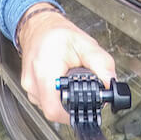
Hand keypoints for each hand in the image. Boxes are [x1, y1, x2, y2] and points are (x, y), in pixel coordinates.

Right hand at [18, 5, 116, 122]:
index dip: (73, 112)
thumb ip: (102, 63)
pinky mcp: (30, 89)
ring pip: (49, 109)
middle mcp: (33, 81)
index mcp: (45, 69)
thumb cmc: (57, 34)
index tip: (85, 105)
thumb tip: (110, 82)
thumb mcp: (85, 44)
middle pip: (54, 111)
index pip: (54, 108)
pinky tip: (62, 85)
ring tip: (71, 84)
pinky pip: (45, 102)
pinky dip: (57, 97)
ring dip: (64, 102)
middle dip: (72, 107)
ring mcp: (29, 87)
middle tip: (83, 94)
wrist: (38, 27)